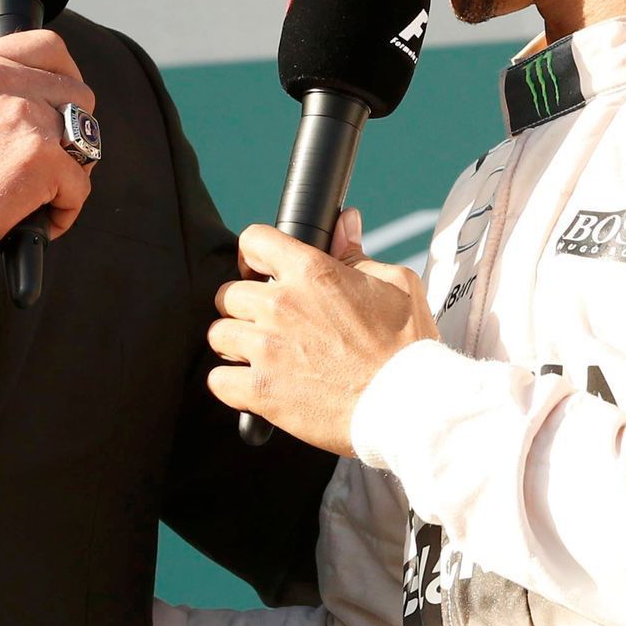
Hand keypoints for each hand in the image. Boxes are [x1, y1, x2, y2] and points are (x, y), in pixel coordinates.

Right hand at [0, 30, 95, 266]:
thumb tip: (32, 96)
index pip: (48, 47)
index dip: (66, 77)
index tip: (62, 104)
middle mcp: (2, 81)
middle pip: (77, 93)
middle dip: (72, 131)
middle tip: (52, 159)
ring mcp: (26, 117)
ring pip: (85, 139)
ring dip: (71, 170)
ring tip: (42, 193)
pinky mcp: (42, 158)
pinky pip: (79, 185)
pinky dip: (64, 210)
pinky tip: (37, 218)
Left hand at [207, 210, 437, 456]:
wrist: (408, 404)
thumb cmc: (407, 345)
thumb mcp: (395, 283)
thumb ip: (357, 252)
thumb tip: (345, 222)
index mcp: (311, 272)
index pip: (254, 240)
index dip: (254, 255)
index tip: (260, 271)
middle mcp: (281, 305)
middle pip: (228, 293)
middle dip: (244, 307)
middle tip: (266, 323)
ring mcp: (267, 348)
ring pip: (218, 334)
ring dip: (235, 344)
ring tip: (260, 354)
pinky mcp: (261, 390)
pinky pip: (217, 380)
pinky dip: (230, 383)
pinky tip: (252, 384)